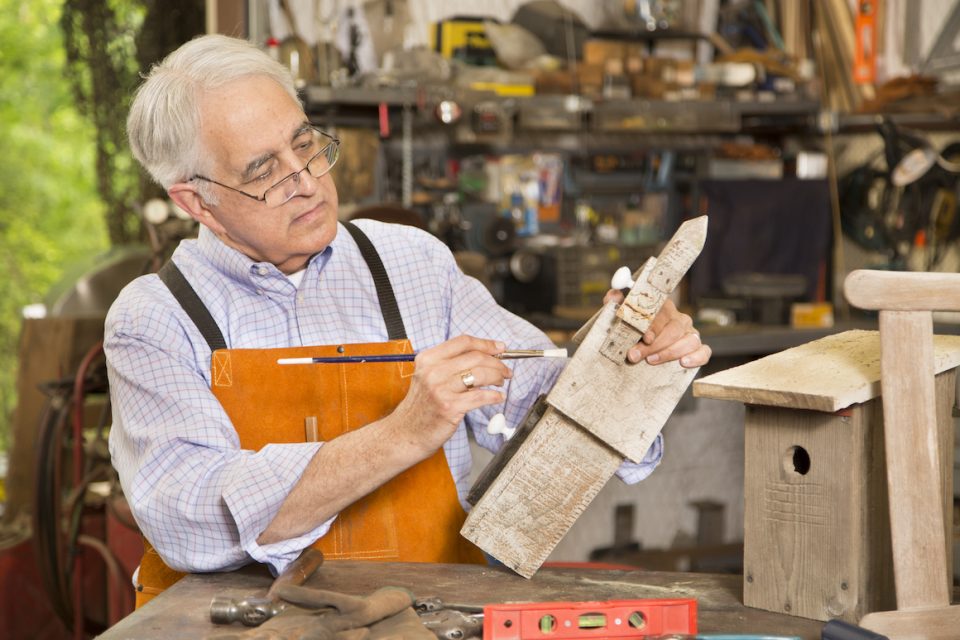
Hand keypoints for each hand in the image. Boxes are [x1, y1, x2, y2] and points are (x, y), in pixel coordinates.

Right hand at [389, 335, 511, 454]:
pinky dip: (494, 396)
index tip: (500, 348)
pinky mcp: (450, 407)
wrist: (406, 434)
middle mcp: (433, 371)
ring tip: (501, 383)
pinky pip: (480, 397)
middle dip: (497, 362)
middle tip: (506, 370)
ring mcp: (440, 389)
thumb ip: (449, 365)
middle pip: (475, 357)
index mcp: (428, 359)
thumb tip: (483, 356)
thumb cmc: (421, 407)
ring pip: (480, 374)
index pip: (463, 342)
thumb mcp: (428, 377)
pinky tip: (498, 397)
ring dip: (497, 377)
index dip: (486, 343)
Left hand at [603, 291, 710, 367]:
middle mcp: (679, 318)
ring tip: (651, 361)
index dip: (654, 325)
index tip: (644, 338)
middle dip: (654, 345)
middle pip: (674, 329)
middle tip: (635, 355)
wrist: (640, 348)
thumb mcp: (621, 315)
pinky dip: (696, 357)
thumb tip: (613, 296)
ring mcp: (690, 333)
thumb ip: (615, 302)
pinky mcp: (697, 348)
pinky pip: (704, 351)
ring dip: (670, 352)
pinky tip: (683, 363)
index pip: (663, 312)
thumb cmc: (632, 329)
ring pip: (689, 340)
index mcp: (663, 306)